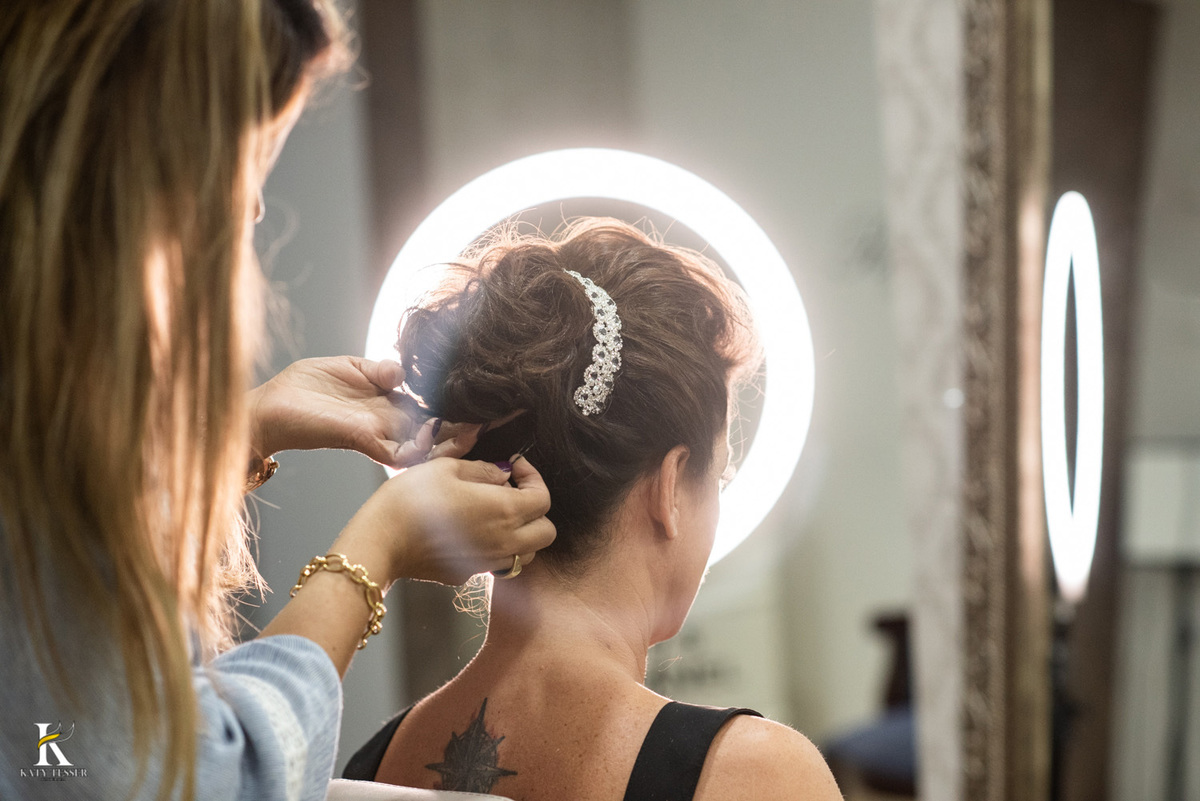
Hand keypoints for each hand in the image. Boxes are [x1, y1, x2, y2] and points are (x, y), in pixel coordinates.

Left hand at [248, 356, 478, 468]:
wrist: (269, 407)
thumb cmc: (303, 388)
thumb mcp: (349, 366)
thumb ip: (380, 368)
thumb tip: (405, 371)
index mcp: (387, 404)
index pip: (429, 407)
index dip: (455, 406)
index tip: (483, 400)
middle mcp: (388, 423)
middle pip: (434, 431)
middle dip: (463, 429)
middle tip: (493, 421)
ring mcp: (378, 434)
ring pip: (423, 447)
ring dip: (449, 443)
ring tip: (472, 433)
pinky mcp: (362, 440)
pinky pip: (398, 451)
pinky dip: (419, 448)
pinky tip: (433, 436)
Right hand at [336, 455, 555, 585]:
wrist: (380, 543)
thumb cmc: (410, 500)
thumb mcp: (446, 468)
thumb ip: (484, 469)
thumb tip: (504, 473)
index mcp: (503, 510)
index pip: (543, 498)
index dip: (533, 478)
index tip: (514, 467)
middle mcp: (503, 542)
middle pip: (546, 532)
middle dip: (536, 510)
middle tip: (510, 491)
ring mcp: (487, 563)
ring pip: (526, 553)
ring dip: (521, 534)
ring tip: (493, 514)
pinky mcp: (468, 575)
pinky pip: (497, 563)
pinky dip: (495, 548)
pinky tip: (470, 531)